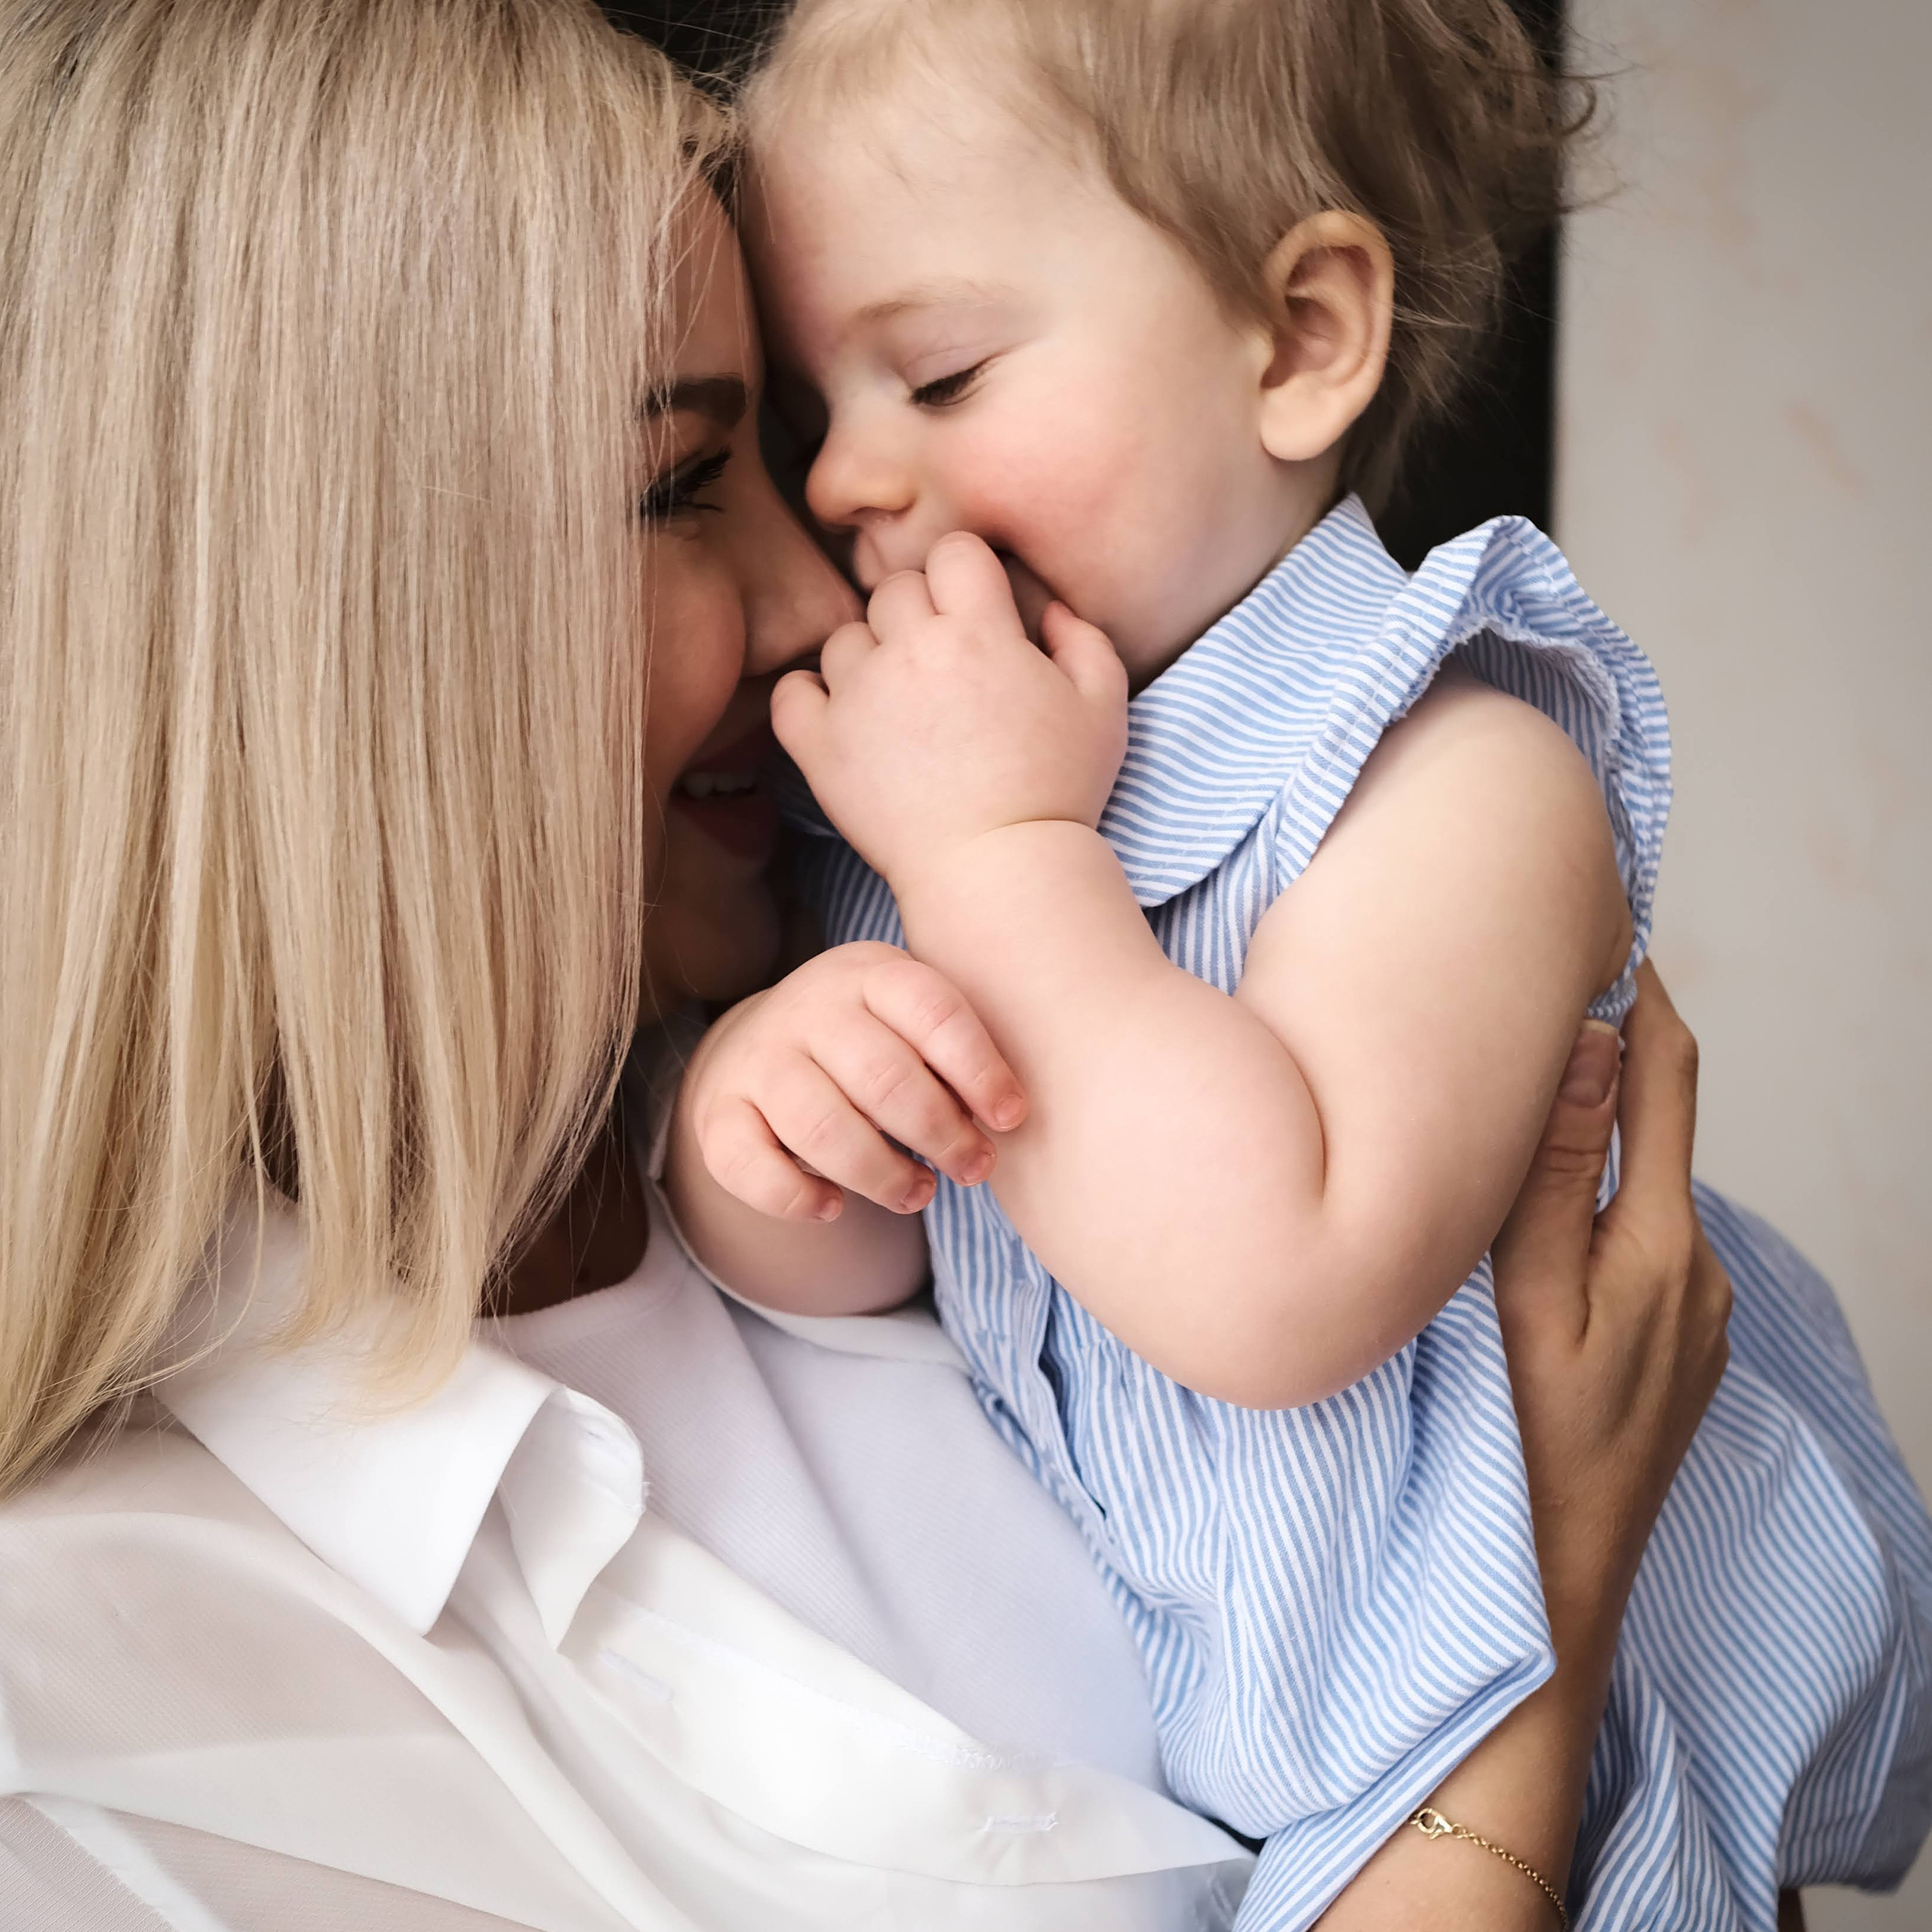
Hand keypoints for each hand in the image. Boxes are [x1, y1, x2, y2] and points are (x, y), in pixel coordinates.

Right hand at [679, 941, 1027, 1223]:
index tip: (1010, 1118)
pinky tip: (835, 1206)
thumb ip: (953, 1058)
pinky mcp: (718, 1113)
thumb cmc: (870, 1042)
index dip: (979, 1070)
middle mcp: (807, 1008)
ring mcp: (757, 1059)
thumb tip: (1002, 1119)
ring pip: (822, 1127)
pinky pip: (752, 1167)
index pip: (933, 1012)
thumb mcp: (912, 1024)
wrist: (761, 1047)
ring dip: (882, 1175)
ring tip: (918, 1193)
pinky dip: (798, 1198)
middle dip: (941, 1135)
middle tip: (973, 1168)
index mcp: (869, 975)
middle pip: (883, 1077)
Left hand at [771, 533, 1127, 892]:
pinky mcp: (822, 747)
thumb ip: (1084, 638)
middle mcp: (911, 653)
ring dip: (870, 658)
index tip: (979, 614)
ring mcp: (859, 698)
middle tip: (943, 668)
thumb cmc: (1058, 791)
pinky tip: (843, 716)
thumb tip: (1049, 607)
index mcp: (979, 631)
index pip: (954, 551)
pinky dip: (810, 697)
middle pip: (895, 590)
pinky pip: (791, 692)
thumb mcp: (1104, 707)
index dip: (968, 576)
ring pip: (845, 638)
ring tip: (900, 704)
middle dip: (920, 616)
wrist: (999, 870)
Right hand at [1490, 961, 1731, 1657]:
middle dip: (1606, 1051)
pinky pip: (1635, 1239)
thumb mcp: (1526, 1303)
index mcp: (1663, 1243)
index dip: (1639, 990)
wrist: (1559, 1595)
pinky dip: (1595, 1199)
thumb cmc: (1527, 1456)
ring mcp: (1690, 1312)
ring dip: (1594, 1130)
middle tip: (1531, 991)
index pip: (1666, 1075)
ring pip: (1641, 1184)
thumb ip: (1557, 1173)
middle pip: (1656, 1122)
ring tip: (1510, 1096)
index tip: (1599, 925)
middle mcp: (1696, 1267)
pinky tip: (1535, 1215)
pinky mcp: (1669, 1347)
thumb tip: (1588, 1040)